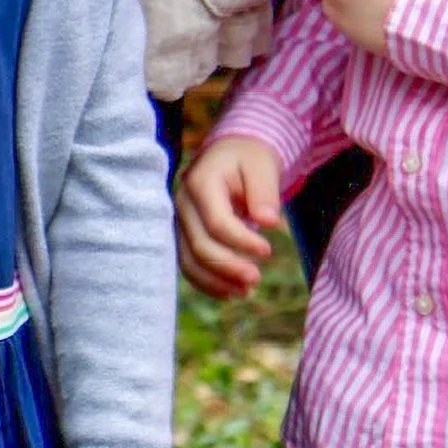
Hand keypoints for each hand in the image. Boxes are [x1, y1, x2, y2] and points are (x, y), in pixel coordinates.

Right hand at [177, 135, 283, 299]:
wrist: (228, 154)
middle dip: (228, 267)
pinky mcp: (181, 234)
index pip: (217, 222)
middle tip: (257, 279)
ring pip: (189, 260)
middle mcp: (182, 202)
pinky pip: (188, 264)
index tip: (268, 251)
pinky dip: (206, 282)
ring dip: (216, 281)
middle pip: (200, 245)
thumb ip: (264, 192)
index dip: (242, 242)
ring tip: (246, 291)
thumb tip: (268, 222)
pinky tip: (229, 292)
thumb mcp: (262, 165)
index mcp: (201, 182)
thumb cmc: (248, 159)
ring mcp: (178, 220)